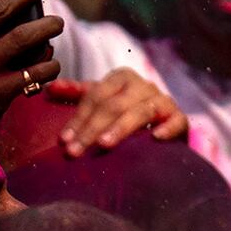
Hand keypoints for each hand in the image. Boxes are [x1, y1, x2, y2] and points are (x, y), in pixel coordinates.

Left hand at [49, 68, 188, 156]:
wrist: (157, 129)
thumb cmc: (121, 114)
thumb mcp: (100, 101)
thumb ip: (77, 94)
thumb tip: (50, 88)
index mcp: (122, 78)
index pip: (97, 95)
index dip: (79, 117)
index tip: (64, 140)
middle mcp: (144, 86)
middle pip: (116, 104)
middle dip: (93, 128)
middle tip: (75, 152)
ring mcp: (163, 101)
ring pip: (143, 110)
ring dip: (122, 127)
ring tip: (104, 144)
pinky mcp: (180, 119)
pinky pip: (177, 120)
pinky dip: (168, 127)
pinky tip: (156, 138)